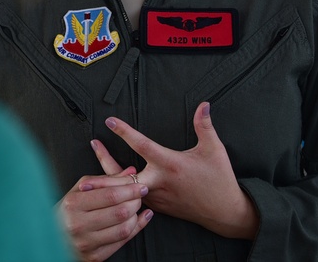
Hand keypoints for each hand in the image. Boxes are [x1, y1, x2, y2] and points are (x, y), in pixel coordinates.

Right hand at [56, 165, 152, 261]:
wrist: (52, 236)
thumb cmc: (68, 210)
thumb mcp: (80, 189)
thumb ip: (106, 180)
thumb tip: (130, 172)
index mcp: (73, 204)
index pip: (110, 195)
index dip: (129, 189)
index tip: (140, 185)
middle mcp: (78, 224)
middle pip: (119, 212)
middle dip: (135, 201)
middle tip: (140, 194)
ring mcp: (86, 243)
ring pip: (123, 229)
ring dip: (136, 216)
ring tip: (136, 206)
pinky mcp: (94, 257)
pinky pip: (121, 243)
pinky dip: (135, 229)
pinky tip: (139, 219)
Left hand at [95, 102, 258, 239]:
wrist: (224, 213)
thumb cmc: (219, 180)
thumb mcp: (214, 150)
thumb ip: (205, 126)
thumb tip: (204, 105)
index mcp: (170, 164)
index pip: (141, 145)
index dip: (124, 132)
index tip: (110, 121)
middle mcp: (158, 181)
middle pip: (123, 173)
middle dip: (105, 160)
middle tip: (92, 144)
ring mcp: (155, 197)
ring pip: (125, 188)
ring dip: (108, 177)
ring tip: (93, 164)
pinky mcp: (156, 207)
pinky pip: (132, 199)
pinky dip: (120, 191)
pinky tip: (110, 184)